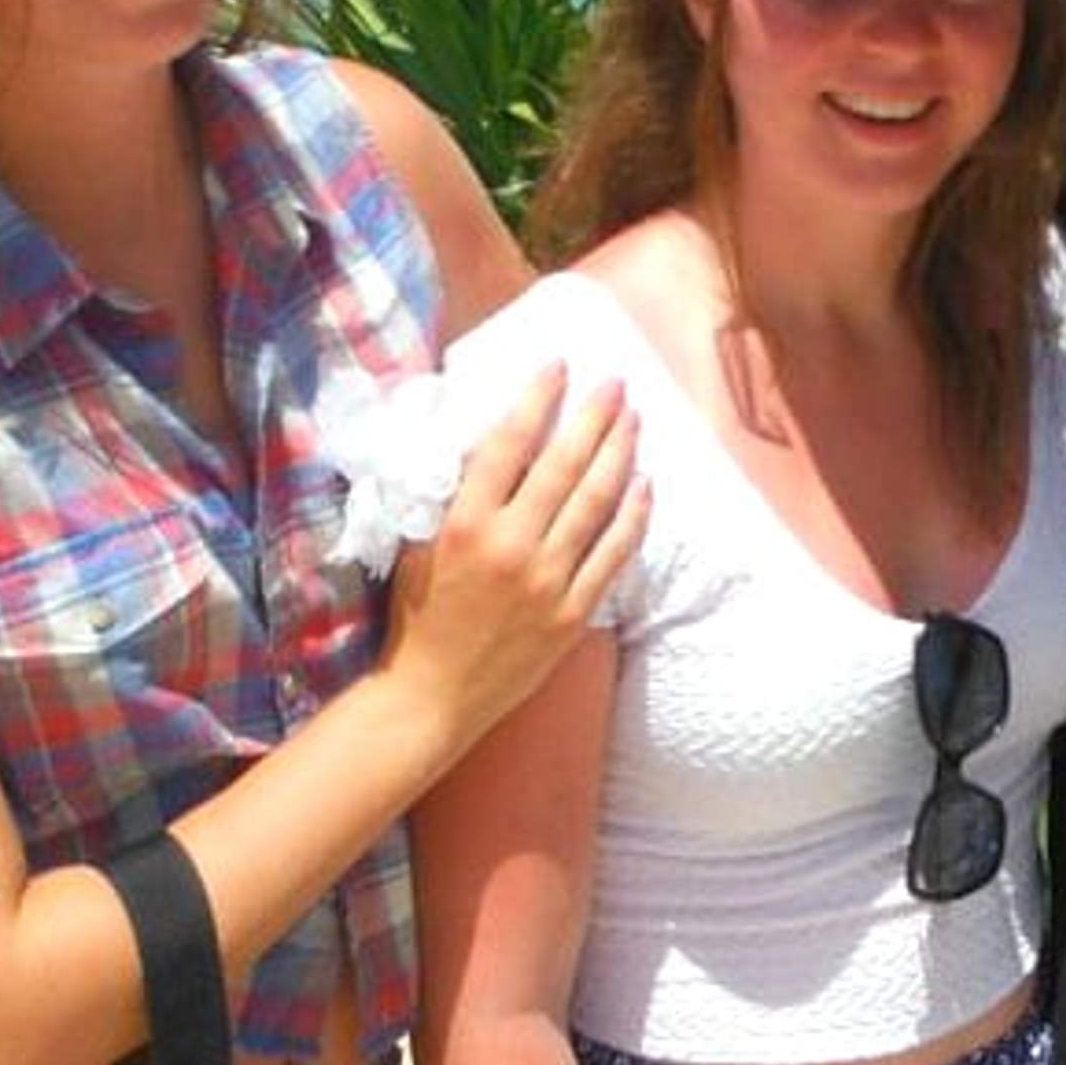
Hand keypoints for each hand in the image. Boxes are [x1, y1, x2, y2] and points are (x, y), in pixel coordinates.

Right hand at [381, 364, 643, 744]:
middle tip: (614, 383)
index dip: (538, 399)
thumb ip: (452, 495)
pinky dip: (633, 516)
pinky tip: (646, 484)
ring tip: (634, 419)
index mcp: (464, 523)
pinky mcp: (573, 613)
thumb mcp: (420, 545)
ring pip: (596, 502)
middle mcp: (510, 545)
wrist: (433, 697)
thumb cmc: (419, 617)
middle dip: (593, 416)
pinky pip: (613, 553)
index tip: (559, 367)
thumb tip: (489, 442)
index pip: (508, 442)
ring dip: (619, 453)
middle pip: (563, 463)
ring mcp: (547, 580)